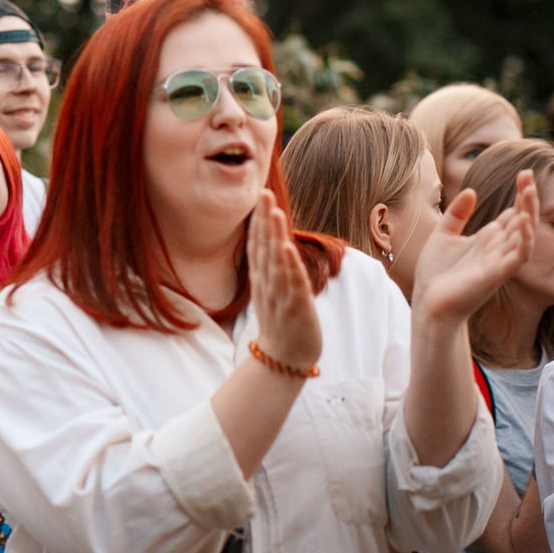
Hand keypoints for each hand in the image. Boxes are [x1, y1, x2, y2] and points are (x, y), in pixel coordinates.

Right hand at [248, 190, 320, 371]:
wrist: (284, 359)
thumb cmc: (281, 322)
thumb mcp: (270, 291)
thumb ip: (270, 267)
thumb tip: (272, 242)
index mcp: (261, 278)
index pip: (257, 244)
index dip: (258, 220)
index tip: (261, 196)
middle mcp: (267, 283)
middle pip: (264, 246)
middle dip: (264, 219)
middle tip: (264, 193)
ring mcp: (279, 295)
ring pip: (275, 261)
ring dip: (274, 236)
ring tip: (274, 212)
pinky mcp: (295, 307)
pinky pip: (292, 283)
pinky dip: (289, 265)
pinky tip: (286, 248)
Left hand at [411, 179, 534, 326]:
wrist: (427, 303)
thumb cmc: (436, 273)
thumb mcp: (443, 235)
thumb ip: (457, 214)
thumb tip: (471, 190)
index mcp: (488, 240)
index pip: (512, 214)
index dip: (520, 195)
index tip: (524, 173)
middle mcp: (498, 250)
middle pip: (521, 221)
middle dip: (527, 199)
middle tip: (529, 175)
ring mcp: (499, 263)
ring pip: (524, 236)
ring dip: (528, 215)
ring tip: (529, 192)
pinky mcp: (495, 276)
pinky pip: (516, 257)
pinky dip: (522, 240)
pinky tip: (521, 221)